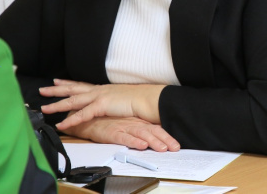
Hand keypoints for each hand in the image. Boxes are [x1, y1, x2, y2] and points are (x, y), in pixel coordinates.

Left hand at [39, 79, 164, 130]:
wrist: (149, 99)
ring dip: (58, 104)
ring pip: (73, 100)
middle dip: (57, 89)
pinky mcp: (102, 105)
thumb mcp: (123, 98)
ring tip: (44, 108)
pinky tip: (61, 124)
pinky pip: (82, 114)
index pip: (83, 84)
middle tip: (43, 89)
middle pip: (74, 89)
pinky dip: (71, 120)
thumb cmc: (140, 100)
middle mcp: (99, 90)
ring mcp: (100, 96)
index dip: (69, 83)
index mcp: (104, 89)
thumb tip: (109, 104)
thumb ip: (113, 101)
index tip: (58, 81)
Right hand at [62, 116, 179, 151]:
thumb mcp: (129, 125)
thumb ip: (141, 130)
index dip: (167, 137)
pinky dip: (133, 142)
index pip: (156, 129)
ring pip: (141, 135)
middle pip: (153, 132)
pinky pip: (124, 138)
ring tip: (162, 148)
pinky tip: (141, 145)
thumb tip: (157, 138)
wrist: (90, 118)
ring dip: (153, 142)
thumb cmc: (111, 122)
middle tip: (174, 148)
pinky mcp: (113, 133)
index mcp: (139, 123)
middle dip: (165, 140)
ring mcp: (124, 128)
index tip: (176, 145)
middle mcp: (134, 125)